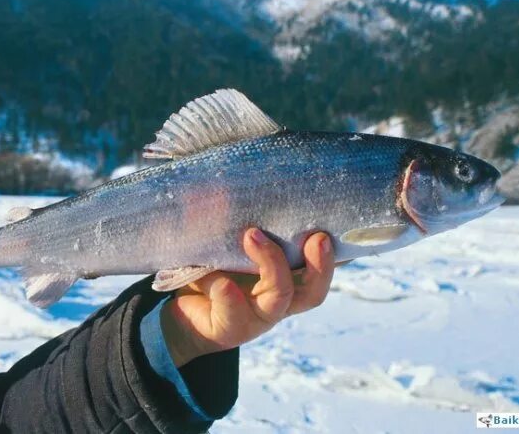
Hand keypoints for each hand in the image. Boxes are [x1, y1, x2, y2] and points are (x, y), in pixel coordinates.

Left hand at [160, 228, 334, 366]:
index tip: (341, 227)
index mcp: (285, 279)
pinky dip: (226, 292)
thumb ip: (224, 219)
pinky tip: (216, 279)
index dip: (337, 254)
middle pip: (313, 292)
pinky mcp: (230, 330)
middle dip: (321, 265)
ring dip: (272, 264)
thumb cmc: (208, 270)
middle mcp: (278, 301)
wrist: (177, 314)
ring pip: (280, 299)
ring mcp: (256, 318)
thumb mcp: (219, 241)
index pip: (320, 269)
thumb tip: (220, 189)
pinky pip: (233, 311)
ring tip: (251, 235)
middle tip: (318, 237)